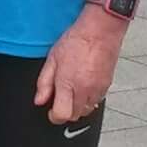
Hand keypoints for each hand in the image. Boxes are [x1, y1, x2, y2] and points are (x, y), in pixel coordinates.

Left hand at [33, 9, 124, 125]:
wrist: (101, 30)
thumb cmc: (77, 40)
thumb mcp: (52, 59)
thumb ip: (44, 83)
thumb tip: (39, 100)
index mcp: (68, 84)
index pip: (61, 115)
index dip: (54, 116)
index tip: (51, 110)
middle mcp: (84, 90)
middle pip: (74, 116)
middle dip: (65, 111)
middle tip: (60, 98)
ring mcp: (97, 90)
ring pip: (86, 110)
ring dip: (77, 106)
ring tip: (73, 90)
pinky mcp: (107, 86)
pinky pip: (96, 101)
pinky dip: (89, 99)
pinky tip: (84, 85)